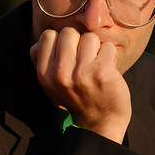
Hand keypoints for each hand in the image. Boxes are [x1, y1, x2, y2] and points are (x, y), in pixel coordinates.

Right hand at [30, 27, 131, 142]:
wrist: (99, 123)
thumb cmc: (77, 96)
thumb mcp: (51, 83)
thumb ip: (44, 59)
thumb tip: (49, 35)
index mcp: (44, 73)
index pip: (48, 35)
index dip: (61, 41)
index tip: (69, 55)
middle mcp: (59, 73)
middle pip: (69, 32)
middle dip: (79, 42)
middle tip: (84, 60)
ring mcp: (80, 73)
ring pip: (89, 37)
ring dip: (96, 48)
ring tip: (95, 65)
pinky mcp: (101, 72)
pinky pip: (107, 46)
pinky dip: (110, 55)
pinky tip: (107, 69)